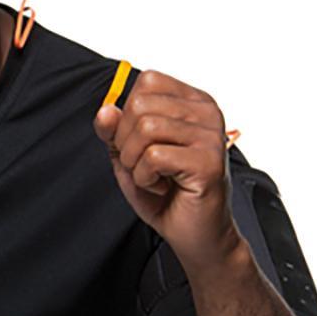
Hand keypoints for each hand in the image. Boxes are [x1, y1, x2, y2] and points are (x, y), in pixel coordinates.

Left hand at [93, 69, 241, 271]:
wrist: (194, 234)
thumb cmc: (165, 194)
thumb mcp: (129, 156)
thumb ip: (114, 131)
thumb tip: (105, 110)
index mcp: (192, 102)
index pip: (147, 81)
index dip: (128, 115)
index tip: (140, 145)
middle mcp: (207, 112)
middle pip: (141, 104)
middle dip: (127, 143)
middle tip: (145, 167)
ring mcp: (210, 135)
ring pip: (145, 129)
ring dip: (136, 163)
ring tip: (154, 178)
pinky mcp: (208, 161)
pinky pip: (154, 156)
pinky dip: (145, 178)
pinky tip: (163, 187)